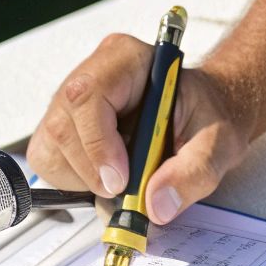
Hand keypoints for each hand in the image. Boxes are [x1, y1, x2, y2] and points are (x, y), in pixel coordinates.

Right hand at [28, 33, 256, 223]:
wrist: (202, 112)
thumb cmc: (207, 116)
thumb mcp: (218, 143)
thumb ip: (193, 172)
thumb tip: (156, 204)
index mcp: (128, 60)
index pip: (88, 95)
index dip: (97, 142)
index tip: (119, 181)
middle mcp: (92, 72)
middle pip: (62, 124)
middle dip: (89, 169)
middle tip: (124, 190)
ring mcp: (70, 99)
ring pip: (49, 145)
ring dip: (81, 177)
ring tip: (122, 178)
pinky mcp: (62, 124)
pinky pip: (47, 159)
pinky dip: (73, 180)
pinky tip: (105, 174)